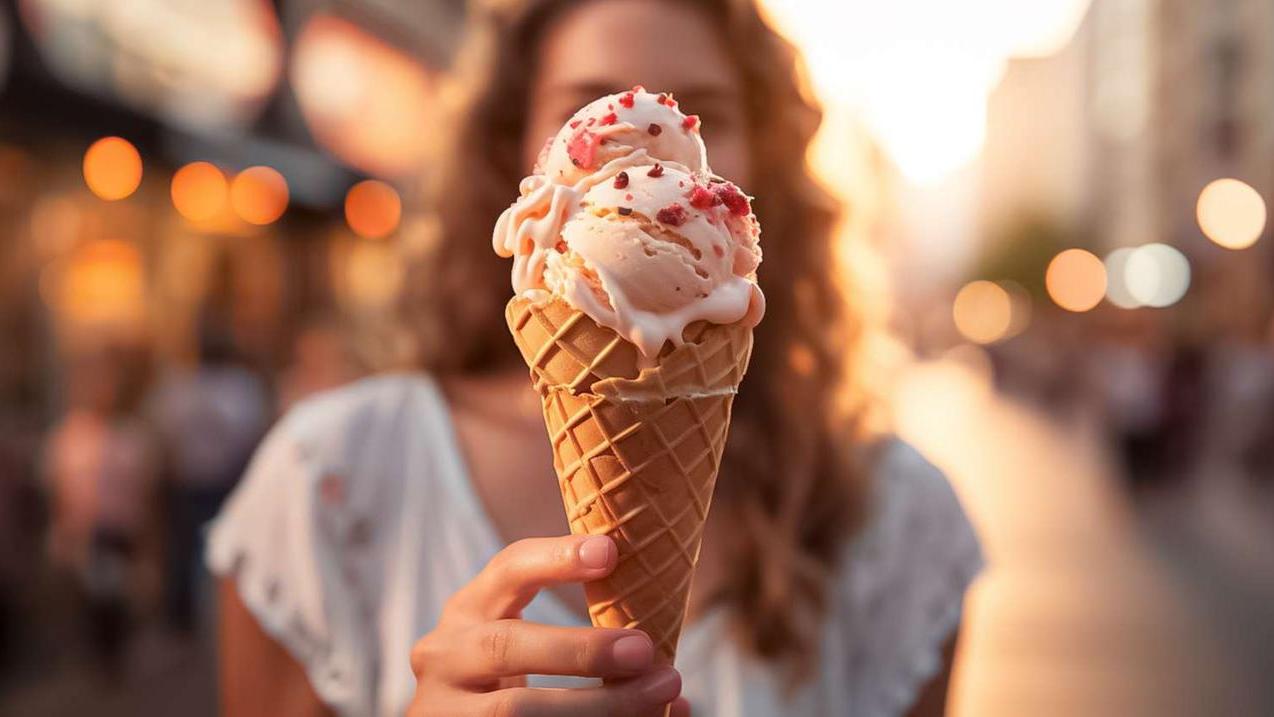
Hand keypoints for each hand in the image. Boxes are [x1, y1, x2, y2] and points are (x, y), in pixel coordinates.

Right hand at [408, 535, 686, 715]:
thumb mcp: (520, 645)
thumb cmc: (503, 680)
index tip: (611, 551)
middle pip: (506, 646)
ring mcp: (442, 707)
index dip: (555, 557)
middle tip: (645, 650)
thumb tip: (676, 687)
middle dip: (582, 649)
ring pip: (514, 711)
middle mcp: (444, 654)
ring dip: (597, 707)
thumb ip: (579, 644)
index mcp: (469, 610)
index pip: (507, 569)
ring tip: (659, 698)